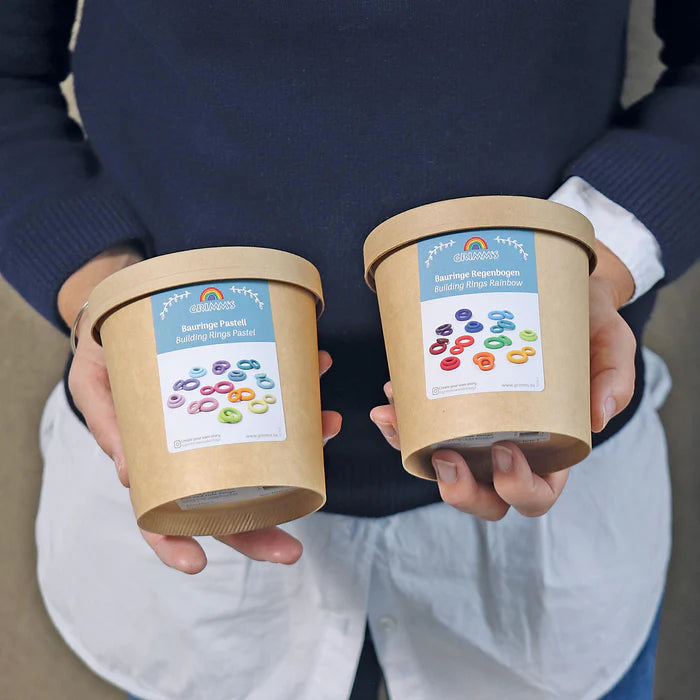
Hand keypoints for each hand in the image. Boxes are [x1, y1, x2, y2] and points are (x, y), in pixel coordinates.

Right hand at [59, 248, 341, 572]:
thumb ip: (109, 426)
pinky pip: (274, 397)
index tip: (196, 566)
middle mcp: (194, 453)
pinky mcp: (241, 391)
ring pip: (265, 452)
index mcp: (154, 461)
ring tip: (329, 423)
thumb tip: (128, 476)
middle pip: (227, 504)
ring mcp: (223, 425)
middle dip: (262, 526)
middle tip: (293, 551)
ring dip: (303, 444)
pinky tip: (317, 367)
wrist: (127, 311)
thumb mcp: (95, 386)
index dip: (174, 543)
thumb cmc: (105, 356)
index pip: (161, 515)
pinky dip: (298, 385)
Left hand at [370, 242, 635, 520]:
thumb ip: (614, 379)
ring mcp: (473, 432)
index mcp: (551, 450)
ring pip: (440, 466)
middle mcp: (509, 449)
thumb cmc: (585, 326)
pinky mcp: (448, 408)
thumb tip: (598, 417)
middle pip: (483, 497)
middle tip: (445, 457)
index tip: (505, 449)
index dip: (518, 488)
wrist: (550, 290)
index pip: (535, 493)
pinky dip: (400, 423)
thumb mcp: (612, 344)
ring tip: (393, 419)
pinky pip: (419, 430)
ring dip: (411, 451)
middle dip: (459, 490)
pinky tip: (390, 400)